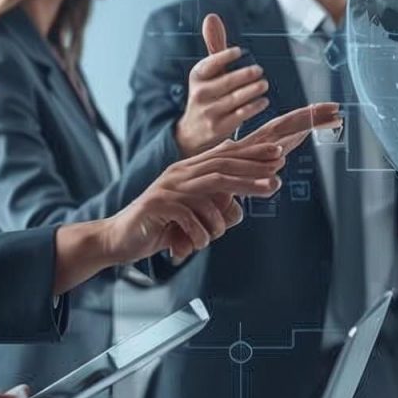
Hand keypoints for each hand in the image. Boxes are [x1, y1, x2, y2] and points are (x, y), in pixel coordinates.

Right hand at [108, 103, 339, 264]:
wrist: (119, 239)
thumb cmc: (161, 228)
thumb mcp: (191, 214)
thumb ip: (212, 206)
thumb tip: (237, 208)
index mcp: (188, 170)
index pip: (224, 157)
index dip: (252, 154)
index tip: (278, 154)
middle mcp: (179, 173)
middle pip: (222, 166)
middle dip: (253, 169)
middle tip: (278, 177)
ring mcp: (168, 188)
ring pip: (211, 186)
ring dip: (236, 196)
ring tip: (252, 205)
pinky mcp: (157, 206)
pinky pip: (191, 217)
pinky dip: (200, 233)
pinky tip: (197, 244)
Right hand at [174, 13, 269, 156]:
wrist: (192, 132)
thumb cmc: (207, 94)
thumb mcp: (207, 71)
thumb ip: (214, 45)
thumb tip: (211, 17)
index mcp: (197, 76)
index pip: (210, 63)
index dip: (224, 56)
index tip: (239, 51)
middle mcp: (200, 93)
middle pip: (226, 82)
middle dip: (245, 75)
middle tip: (259, 70)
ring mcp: (209, 112)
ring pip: (235, 99)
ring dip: (252, 91)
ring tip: (264, 84)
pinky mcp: (219, 127)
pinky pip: (240, 115)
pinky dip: (253, 107)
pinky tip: (263, 101)